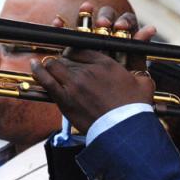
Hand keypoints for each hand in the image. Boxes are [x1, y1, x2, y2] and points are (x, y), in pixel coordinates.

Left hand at [34, 4, 156, 132]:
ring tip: (46, 64)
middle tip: (64, 64)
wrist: (124, 131)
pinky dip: (39, 70)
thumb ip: (140, 71)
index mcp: (106, 64)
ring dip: (51, 64)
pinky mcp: (64, 99)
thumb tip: (143, 69)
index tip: (74, 55)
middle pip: (67, 56)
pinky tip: (35, 64)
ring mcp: (74, 84)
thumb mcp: (144, 84)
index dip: (76, 51)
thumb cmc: (135, 110)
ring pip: (55, 64)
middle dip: (64, 59)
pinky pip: (46, 79)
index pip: (83, 49)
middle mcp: (88, 70)